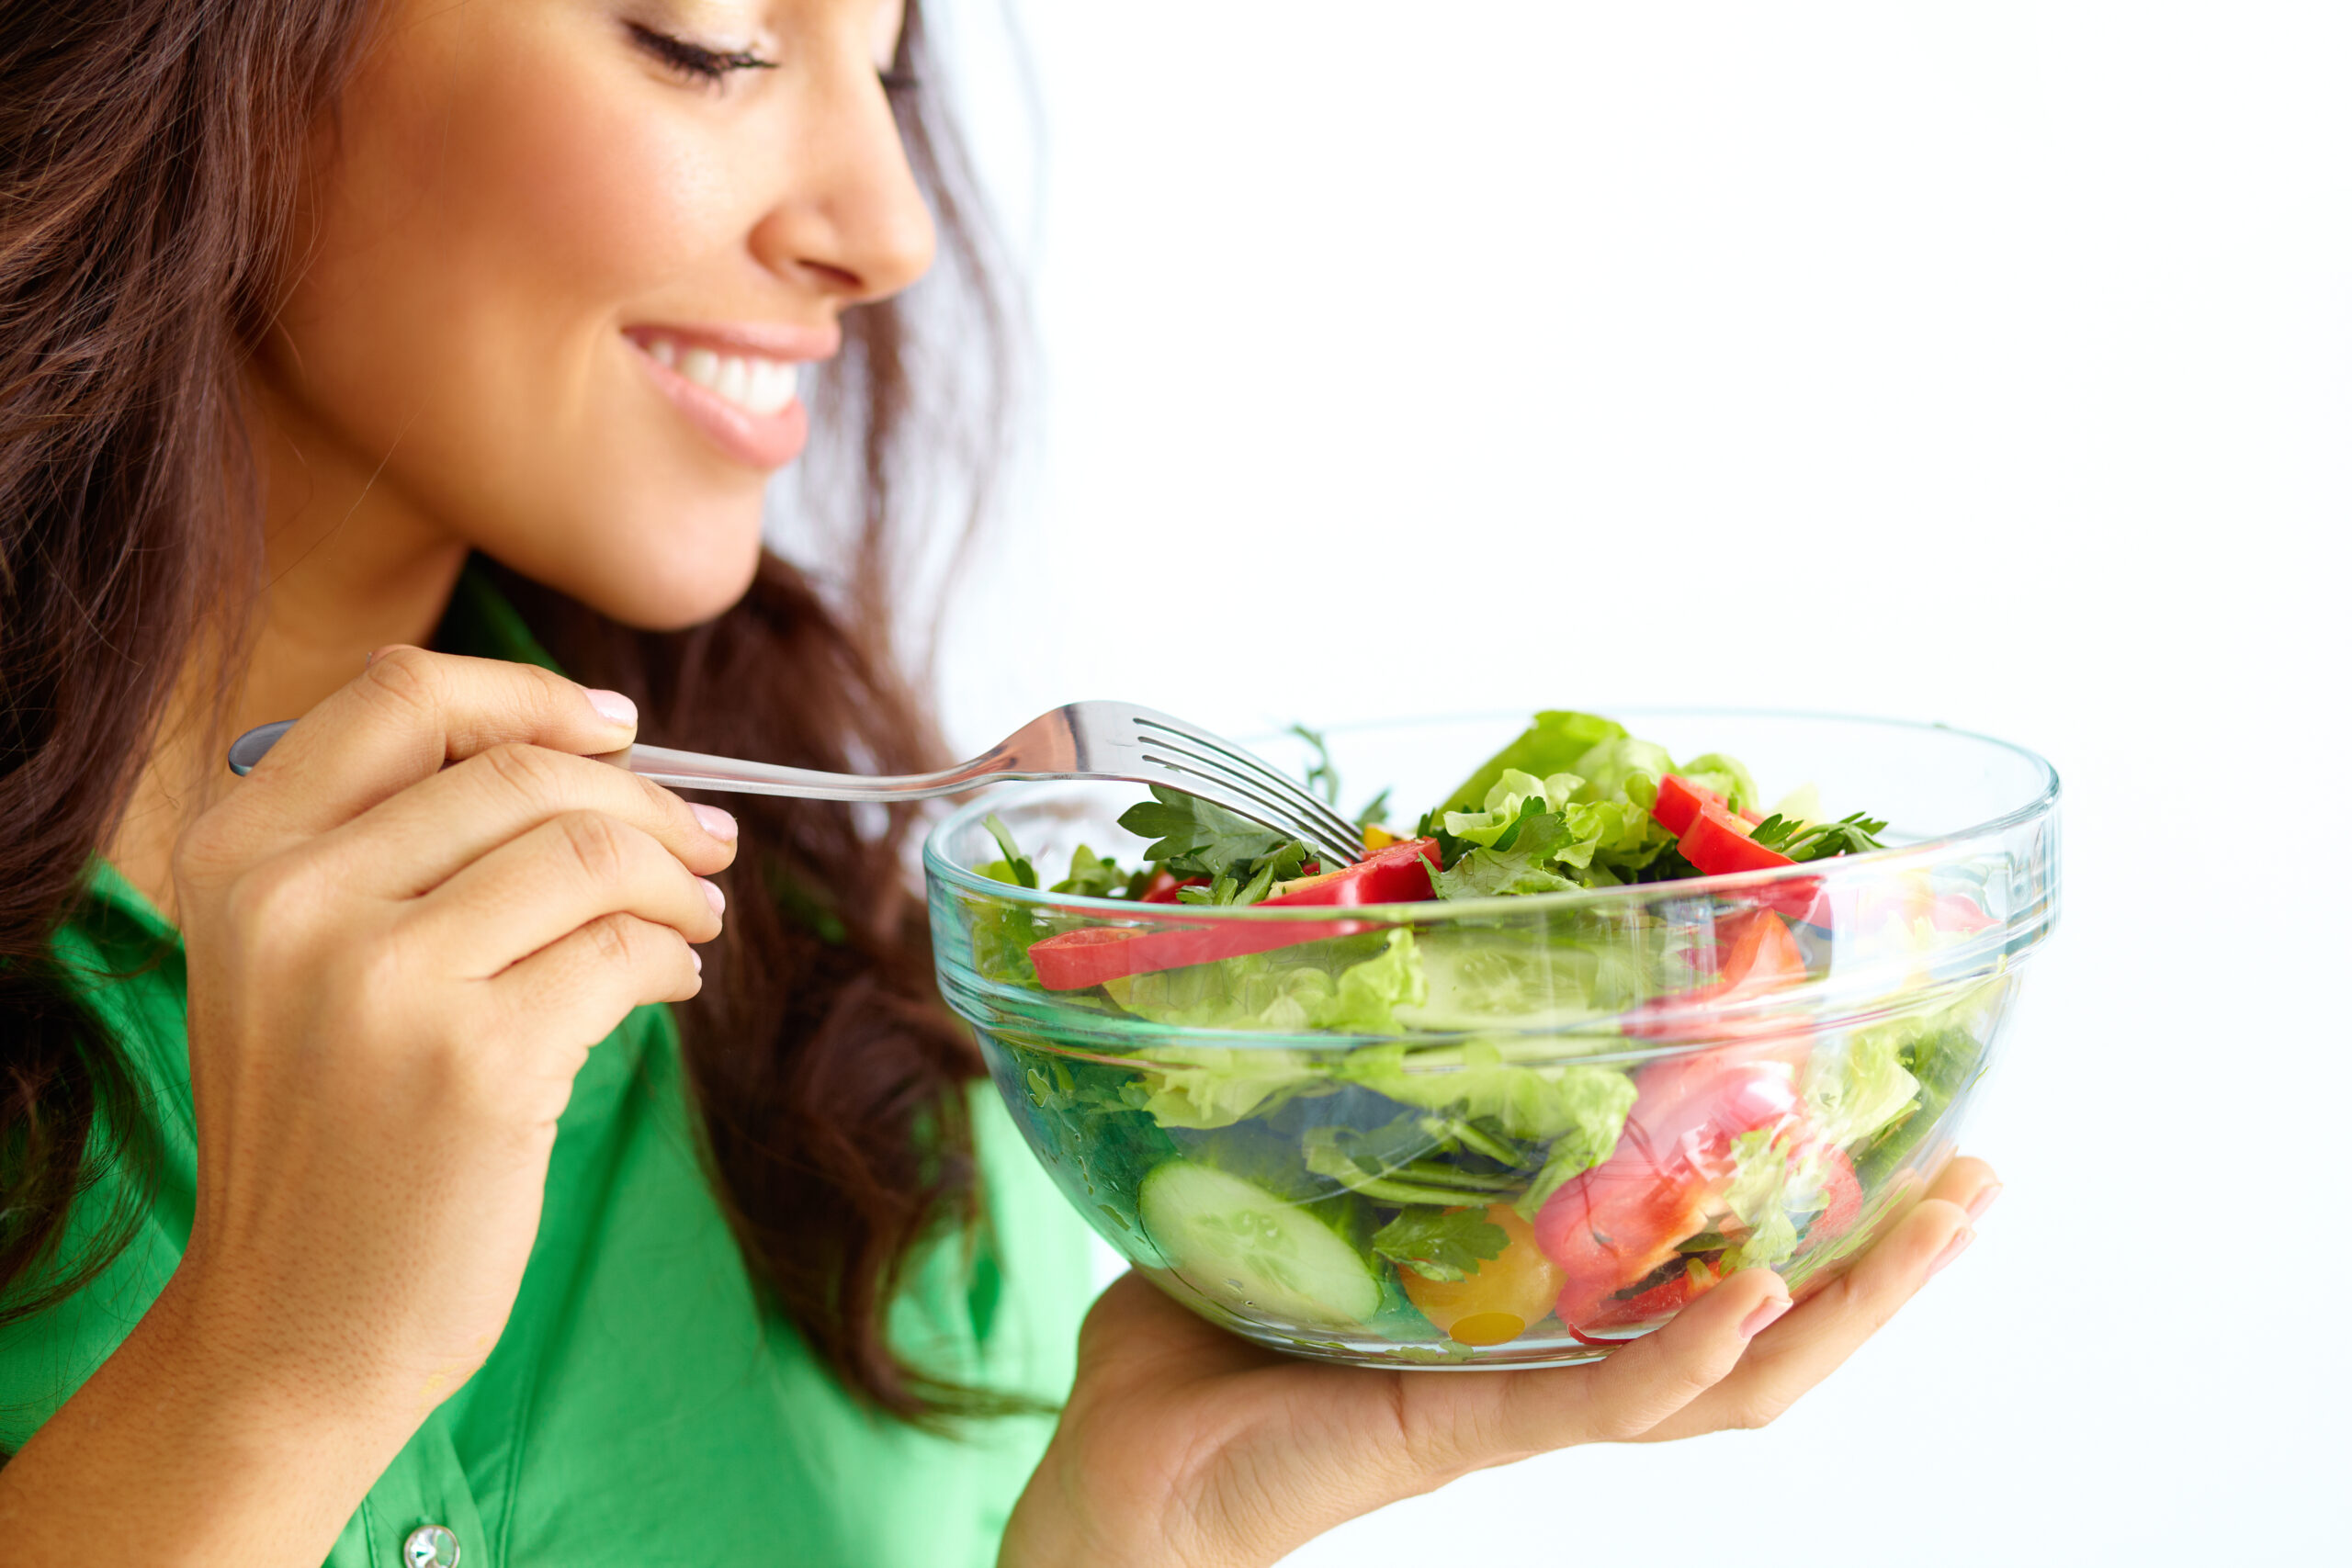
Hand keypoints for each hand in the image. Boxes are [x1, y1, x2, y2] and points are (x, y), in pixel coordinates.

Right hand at [161, 647, 735, 1438]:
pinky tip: (671, 981)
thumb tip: (598, 748)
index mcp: (238, 854)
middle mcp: (294, 901)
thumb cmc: (330, 1133)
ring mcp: (383, 981)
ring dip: (677, 877)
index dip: (535, 697)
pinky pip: (624, 951)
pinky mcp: (478, 1063)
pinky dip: (674, 955)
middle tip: (706, 843)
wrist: (294, 1325)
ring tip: (697, 918)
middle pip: (523, 771)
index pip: (403, 695)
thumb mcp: (301, 963)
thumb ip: (398, 847)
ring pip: (590, 851)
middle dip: (647, 800)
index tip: (621, 731)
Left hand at [1002, 1156, 1997, 1567]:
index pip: (1706, 1256)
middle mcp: (1557, 1357)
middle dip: (1887, 1259)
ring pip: (1729, 1375)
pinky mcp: (1470, 1429)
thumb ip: (1348, 1087)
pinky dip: (1690, 1357)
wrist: (1127, 1466)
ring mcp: (1525, 1398)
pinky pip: (1607, 1403)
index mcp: (1537, 1301)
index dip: (1810, 1201)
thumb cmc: (1209, 1332)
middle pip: (1767, 1323)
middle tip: (1982, 1173)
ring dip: (1845, 1306)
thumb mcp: (1299, 1177)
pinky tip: (1761, 1298)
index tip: (1893, 1113)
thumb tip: (1364, 946)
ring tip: (1940, 1222)